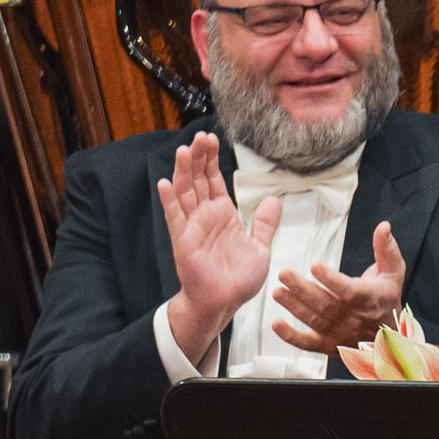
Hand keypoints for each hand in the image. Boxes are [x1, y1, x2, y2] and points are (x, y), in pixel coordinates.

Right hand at [159, 135, 279, 365]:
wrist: (225, 302)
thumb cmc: (238, 278)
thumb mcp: (259, 247)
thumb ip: (264, 223)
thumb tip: (272, 200)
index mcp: (223, 214)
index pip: (213, 180)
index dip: (211, 160)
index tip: (211, 139)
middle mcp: (205, 216)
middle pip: (198, 179)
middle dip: (198, 157)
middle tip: (200, 136)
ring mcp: (192, 227)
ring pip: (185, 193)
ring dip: (183, 171)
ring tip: (184, 150)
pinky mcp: (183, 241)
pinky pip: (175, 217)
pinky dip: (170, 200)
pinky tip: (165, 183)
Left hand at [270, 223, 404, 354]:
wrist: (390, 335)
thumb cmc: (386, 299)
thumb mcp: (393, 272)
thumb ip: (386, 249)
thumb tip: (384, 227)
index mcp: (369, 299)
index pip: (349, 291)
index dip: (332, 280)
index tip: (316, 266)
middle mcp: (354, 318)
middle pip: (327, 305)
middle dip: (303, 290)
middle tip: (285, 274)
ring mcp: (340, 333)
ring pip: (315, 321)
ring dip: (294, 307)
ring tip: (278, 292)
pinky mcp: (329, 344)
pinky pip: (309, 343)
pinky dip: (292, 336)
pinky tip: (277, 325)